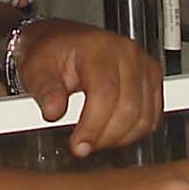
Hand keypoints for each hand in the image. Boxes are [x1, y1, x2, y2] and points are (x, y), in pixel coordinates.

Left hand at [13, 20, 162, 155]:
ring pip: (144, 117)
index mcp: (99, 48)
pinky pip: (152, 117)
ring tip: (96, 139)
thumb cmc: (52, 53)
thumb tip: (53, 110)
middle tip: (83, 147)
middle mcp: (127, 54)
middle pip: (129, 109)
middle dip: (105, 137)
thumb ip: (44, 89)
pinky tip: (112, 132)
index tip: (78, 145)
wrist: (63, 42)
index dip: (93, 126)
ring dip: (120, 138)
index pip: (105, 93)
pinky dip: (134, 133)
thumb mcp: (36, 68)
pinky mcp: (152, 78)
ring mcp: (143, 65)